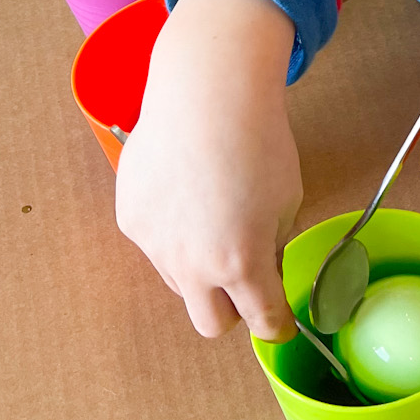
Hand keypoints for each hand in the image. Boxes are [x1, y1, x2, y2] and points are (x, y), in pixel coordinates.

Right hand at [114, 0, 301, 341]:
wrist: (208, 94)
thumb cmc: (258, 141)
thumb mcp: (288, 199)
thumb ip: (274, 246)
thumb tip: (265, 270)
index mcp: (241, 264)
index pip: (262, 321)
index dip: (276, 323)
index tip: (280, 321)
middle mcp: (193, 266)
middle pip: (210, 325)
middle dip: (232, 311)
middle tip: (245, 280)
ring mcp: (156, 247)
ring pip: (180, 284)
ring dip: (200, 271)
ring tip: (215, 219)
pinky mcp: (131, 221)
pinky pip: (156, 247)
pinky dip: (173, 236)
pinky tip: (186, 194)